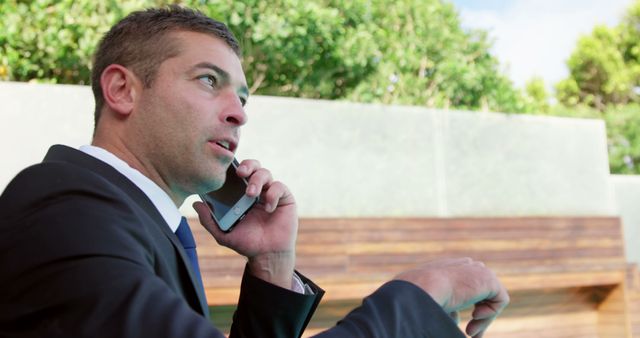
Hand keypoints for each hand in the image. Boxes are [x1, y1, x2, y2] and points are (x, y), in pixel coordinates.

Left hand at [193, 159, 297, 289]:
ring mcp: (270, 192)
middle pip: (253, 166)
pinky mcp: (285, 198)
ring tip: (251, 194)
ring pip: (265, 173)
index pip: (237, 173)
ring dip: (257, 180)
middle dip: (247, 165)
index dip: (233, 167)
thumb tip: (195, 204)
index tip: (225, 169)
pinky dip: (273, 194)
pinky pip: (279, 187)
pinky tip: (269, 209)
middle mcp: (257, 189)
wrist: (267, 255)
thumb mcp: (223, 233)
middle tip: (240, 173)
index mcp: (241, 194)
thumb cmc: (246, 243)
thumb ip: (209, 220)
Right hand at [394, 257, 508, 337]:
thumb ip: (449, 308)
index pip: (464, 284)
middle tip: (469, 333)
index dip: (467, 306)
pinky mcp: (488, 278)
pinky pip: (499, 299)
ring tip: (470, 332)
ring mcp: (476, 270)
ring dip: (483, 319)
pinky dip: (490, 314)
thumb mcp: (433, 303)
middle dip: (479, 314)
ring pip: (490, 297)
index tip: (462, 326)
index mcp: (447, 267)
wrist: (421, 289)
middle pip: (480, 291)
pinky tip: (474, 316)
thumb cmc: (418, 298)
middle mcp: (462, 266)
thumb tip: (457, 319)